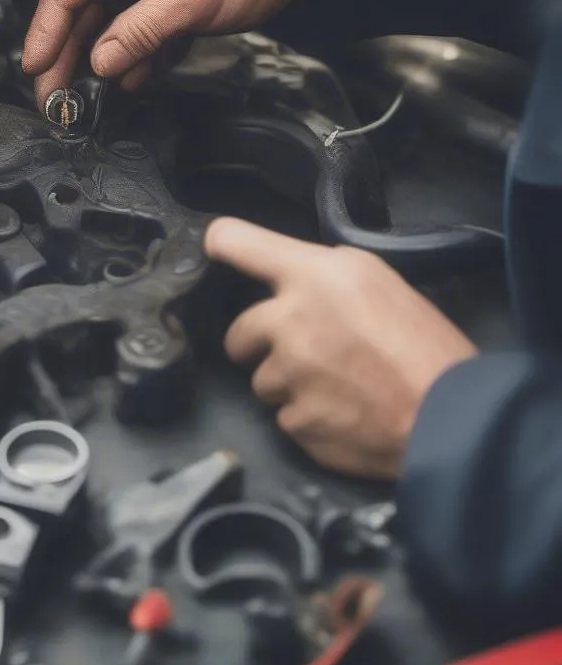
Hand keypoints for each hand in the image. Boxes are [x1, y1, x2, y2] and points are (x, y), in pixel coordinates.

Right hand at [22, 0, 321, 105]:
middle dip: (66, 60)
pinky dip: (136, 60)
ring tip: (84, 102)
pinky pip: (139, 36)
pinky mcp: (166, 1)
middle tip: (52, 102)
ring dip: (100, 65)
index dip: (45, 35)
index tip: (34, 72)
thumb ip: (139, 32)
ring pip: (108, 29)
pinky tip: (133, 82)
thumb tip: (98, 65)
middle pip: (80, 16)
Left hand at [205, 218, 476, 479]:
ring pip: (262, 380)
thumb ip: (324, 274)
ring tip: (337, 385)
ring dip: (287, 383)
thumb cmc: (424, 345)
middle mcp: (287, 321)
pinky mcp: (293, 421)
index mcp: (311, 276)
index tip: (212, 249)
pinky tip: (342, 413)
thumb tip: (290, 280)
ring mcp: (286, 376)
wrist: (451, 419)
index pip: (237, 242)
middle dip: (260, 343)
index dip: (220, 243)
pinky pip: (285, 417)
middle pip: (237, 331)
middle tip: (304, 350)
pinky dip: (307, 417)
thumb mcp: (378, 280)